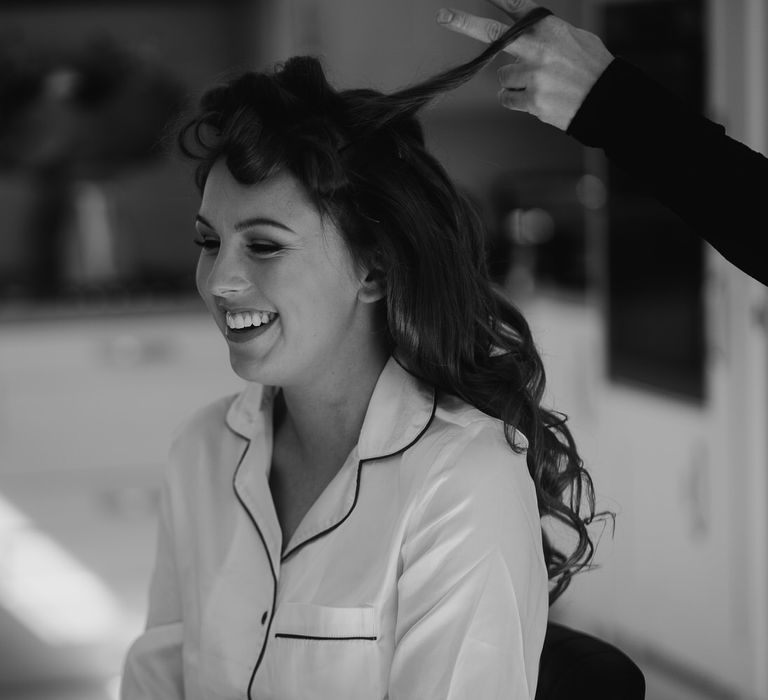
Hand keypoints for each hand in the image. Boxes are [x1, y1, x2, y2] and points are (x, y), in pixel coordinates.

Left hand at [436, 0, 613, 130]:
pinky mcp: (531, 100)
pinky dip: (519, 100)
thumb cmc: (590, 67)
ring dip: (517, 83)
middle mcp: (538, 48)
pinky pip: (508, 99)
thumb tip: (522, 35)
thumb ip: (545, 34)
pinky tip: (541, 98)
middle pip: (493, 34)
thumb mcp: (573, 38)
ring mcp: (533, 75)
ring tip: (544, 85)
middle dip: (464, 23)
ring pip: (504, 78)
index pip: (516, 4)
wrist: (607, 101)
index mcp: (548, 27)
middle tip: (441, 15)